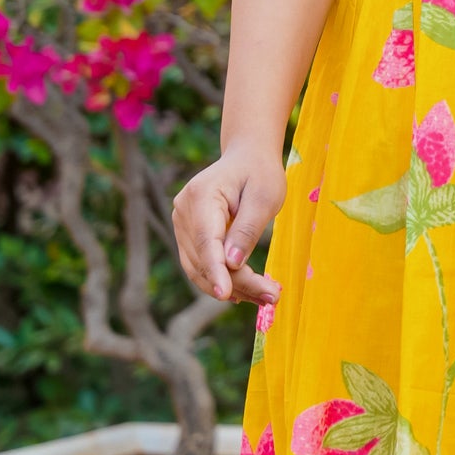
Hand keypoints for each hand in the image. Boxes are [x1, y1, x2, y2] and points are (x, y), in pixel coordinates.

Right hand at [173, 141, 285, 305]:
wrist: (247, 157)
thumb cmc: (260, 172)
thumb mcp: (264, 197)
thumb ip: (247, 229)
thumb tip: (232, 264)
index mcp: (201, 195)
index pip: (206, 240)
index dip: (216, 270)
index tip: (227, 294)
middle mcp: (183, 210)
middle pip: (205, 258)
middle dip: (237, 283)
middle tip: (273, 297)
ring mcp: (182, 222)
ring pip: (200, 267)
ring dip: (231, 286)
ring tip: (265, 297)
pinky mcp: (188, 233)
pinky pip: (201, 263)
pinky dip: (222, 279)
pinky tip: (244, 292)